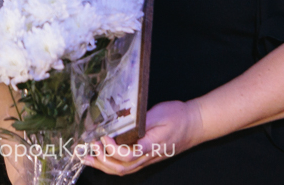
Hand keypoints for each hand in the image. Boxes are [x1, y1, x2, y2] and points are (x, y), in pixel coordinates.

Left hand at [81, 100, 204, 175]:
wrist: (195, 124)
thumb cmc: (178, 116)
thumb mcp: (160, 113)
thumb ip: (142, 121)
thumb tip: (123, 125)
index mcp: (151, 145)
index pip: (129, 154)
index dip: (113, 148)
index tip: (104, 136)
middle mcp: (148, 157)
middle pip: (122, 167)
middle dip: (103, 159)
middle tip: (91, 146)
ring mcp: (147, 159)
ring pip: (123, 170)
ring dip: (103, 165)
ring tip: (87, 157)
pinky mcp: (146, 158)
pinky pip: (127, 166)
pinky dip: (110, 164)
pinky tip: (100, 158)